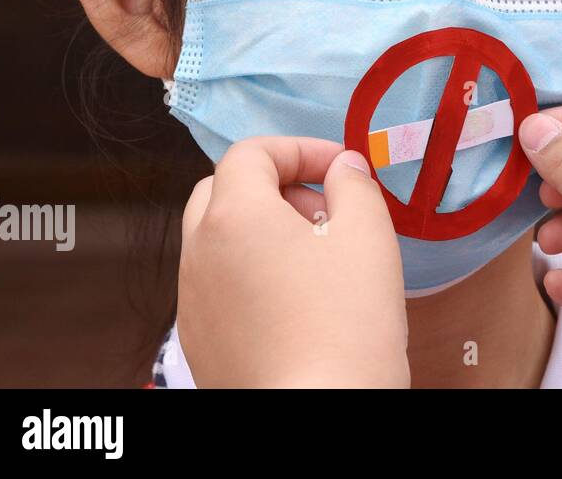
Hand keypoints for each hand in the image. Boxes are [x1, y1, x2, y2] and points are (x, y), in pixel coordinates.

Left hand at [176, 136, 408, 386]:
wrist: (319, 411)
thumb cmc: (346, 323)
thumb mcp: (368, 234)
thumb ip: (354, 184)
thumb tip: (343, 167)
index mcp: (233, 216)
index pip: (251, 153)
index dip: (300, 150)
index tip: (341, 169)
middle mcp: (198, 254)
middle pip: (222, 192)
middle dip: (275, 187)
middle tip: (326, 210)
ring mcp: (193, 302)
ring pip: (218, 241)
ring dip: (262, 232)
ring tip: (319, 260)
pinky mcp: (199, 342)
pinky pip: (219, 287)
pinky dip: (251, 275)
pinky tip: (298, 303)